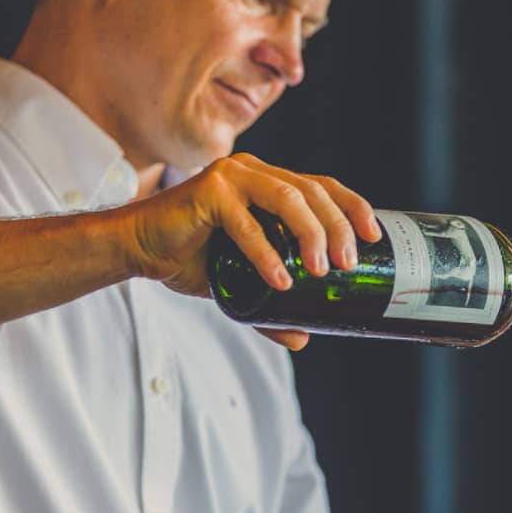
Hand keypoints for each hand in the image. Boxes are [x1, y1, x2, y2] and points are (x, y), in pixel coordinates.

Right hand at [116, 152, 381, 349]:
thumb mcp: (241, 285)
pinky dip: (265, 253)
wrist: (138, 249)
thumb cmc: (192, 257)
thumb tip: (303, 339)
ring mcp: (232, 177)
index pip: (323, 186)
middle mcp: (255, 172)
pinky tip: (278, 280)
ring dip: (310, 233)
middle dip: (338, 226)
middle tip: (348, 264)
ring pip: (287, 198)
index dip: (352, 206)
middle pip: (312, 192)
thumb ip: (271, 309)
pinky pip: (245, 222)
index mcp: (270, 183)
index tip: (373, 237)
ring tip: (320, 270)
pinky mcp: (207, 191)